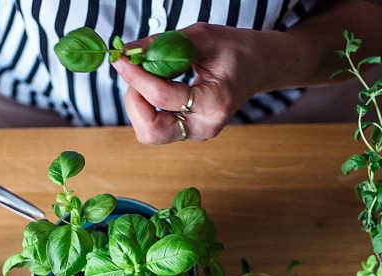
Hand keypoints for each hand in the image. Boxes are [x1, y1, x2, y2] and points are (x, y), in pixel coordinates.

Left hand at [113, 23, 278, 144]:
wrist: (260, 65)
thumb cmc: (236, 49)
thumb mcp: (202, 36)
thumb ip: (162, 43)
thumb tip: (126, 51)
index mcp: (214, 102)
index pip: (162, 97)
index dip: (136, 77)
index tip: (121, 59)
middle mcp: (205, 126)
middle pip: (151, 131)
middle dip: (134, 101)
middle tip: (134, 73)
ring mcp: (197, 133)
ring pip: (150, 134)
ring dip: (137, 106)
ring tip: (144, 77)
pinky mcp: (189, 132)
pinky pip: (156, 127)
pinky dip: (146, 107)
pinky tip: (152, 85)